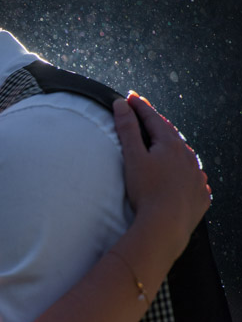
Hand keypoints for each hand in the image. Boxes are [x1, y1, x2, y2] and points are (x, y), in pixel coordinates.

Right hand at [113, 93, 210, 255]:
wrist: (166, 225)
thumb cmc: (147, 190)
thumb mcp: (133, 157)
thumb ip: (127, 129)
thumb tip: (121, 105)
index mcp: (171, 145)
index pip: (153, 119)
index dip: (140, 107)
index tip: (130, 97)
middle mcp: (188, 157)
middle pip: (171, 135)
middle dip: (158, 125)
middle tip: (147, 117)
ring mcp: (196, 176)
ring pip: (185, 156)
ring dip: (174, 149)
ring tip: (166, 146)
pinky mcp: (200, 195)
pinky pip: (193, 179)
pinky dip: (186, 173)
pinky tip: (183, 177)